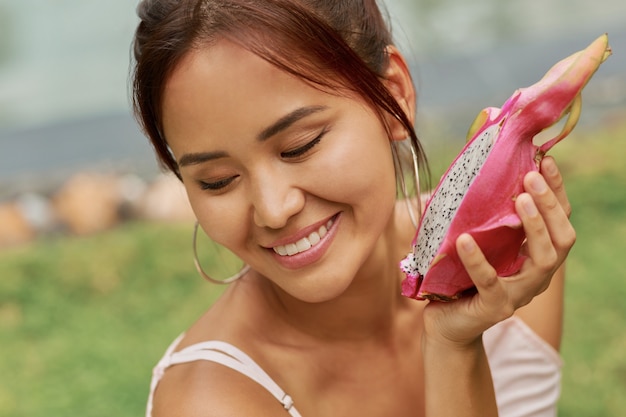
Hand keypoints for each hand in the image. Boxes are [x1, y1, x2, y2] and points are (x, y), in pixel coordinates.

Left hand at [422, 156, 575, 347]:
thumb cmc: (461, 277)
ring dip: (535, 226)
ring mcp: (520, 294)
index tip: (544, 161)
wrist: (446, 323)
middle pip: (562, 238)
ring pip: (544, 260)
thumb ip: (485, 216)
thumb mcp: (478, 242)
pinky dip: (478, 260)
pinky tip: (465, 240)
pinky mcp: (495, 307)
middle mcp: (536, 275)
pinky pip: (490, 281)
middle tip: (531, 176)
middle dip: (550, 205)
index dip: (556, 191)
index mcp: (535, 256)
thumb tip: (474, 168)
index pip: (559, 220)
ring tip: (520, 200)